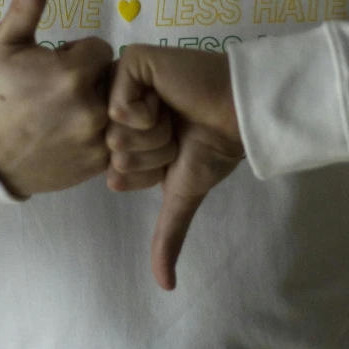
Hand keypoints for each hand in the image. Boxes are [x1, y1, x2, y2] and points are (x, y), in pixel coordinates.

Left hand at [106, 44, 244, 291]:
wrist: (236, 114)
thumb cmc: (211, 148)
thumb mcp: (183, 192)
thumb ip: (169, 233)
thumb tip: (165, 285)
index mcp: (124, 135)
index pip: (113, 173)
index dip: (148, 172)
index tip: (172, 153)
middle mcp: (117, 108)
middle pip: (112, 152)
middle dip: (152, 151)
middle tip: (175, 129)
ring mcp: (120, 83)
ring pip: (114, 132)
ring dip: (154, 133)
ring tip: (173, 112)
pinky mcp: (129, 63)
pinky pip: (120, 105)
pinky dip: (149, 111)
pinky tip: (166, 97)